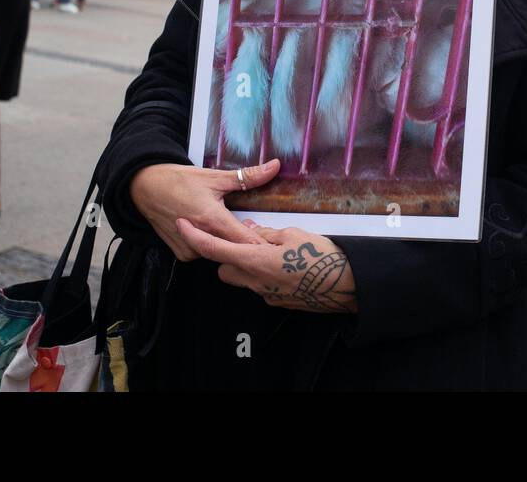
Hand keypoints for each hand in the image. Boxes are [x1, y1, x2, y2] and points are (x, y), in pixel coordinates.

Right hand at [130, 159, 279, 260]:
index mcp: (213, 220)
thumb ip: (247, 176)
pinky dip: (209, 244)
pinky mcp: (181, 253)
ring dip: (226, 243)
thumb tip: (274, 167)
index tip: (271, 238)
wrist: (144, 187)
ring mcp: (189, 248)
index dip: (261, 241)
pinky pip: (203, 254)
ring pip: (219, 253)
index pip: (247, 242)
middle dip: (245, 242)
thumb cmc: (178, 180)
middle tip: (250, 227)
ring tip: (225, 224)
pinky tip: (208, 231)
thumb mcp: (214, 177)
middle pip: (234, 249)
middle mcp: (201, 238)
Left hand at [178, 220, 357, 313]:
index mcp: (254, 260)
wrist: (344, 285)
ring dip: (245, 265)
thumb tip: (253, 230)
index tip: (182, 224)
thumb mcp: (292, 234)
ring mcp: (265, 293)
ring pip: (242, 278)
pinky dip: (264, 273)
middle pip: (224, 268)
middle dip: (226, 255)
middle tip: (243, 239)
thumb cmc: (320, 257)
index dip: (195, 236)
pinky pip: (260, 285)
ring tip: (268, 250)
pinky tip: (283, 265)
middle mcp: (255, 281)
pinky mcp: (277, 301)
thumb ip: (267, 234)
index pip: (214, 249)